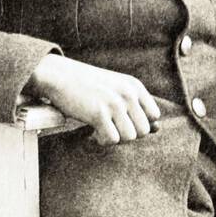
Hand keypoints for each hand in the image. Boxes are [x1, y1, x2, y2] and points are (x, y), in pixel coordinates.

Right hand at [26, 54, 160, 145]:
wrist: (57, 75)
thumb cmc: (86, 86)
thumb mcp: (116, 90)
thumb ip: (136, 107)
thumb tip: (158, 129)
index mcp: (135, 86)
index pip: (154, 116)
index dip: (138, 123)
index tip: (121, 121)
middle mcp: (128, 93)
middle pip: (143, 130)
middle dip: (126, 134)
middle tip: (109, 128)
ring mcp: (114, 103)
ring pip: (129, 138)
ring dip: (114, 138)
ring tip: (100, 130)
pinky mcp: (99, 113)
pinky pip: (112, 140)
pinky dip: (101, 141)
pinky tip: (91, 132)